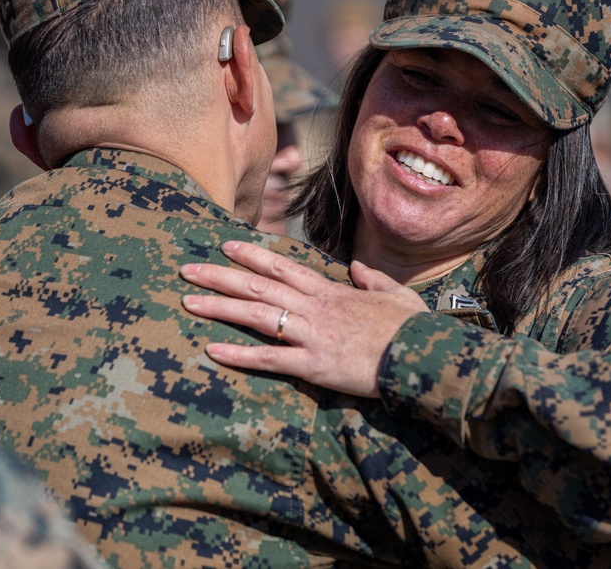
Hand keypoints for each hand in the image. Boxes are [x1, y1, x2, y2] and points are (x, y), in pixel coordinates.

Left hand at [180, 241, 428, 397]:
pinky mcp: (314, 365)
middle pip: (259, 287)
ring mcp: (312, 335)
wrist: (422, 356)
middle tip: (188, 270)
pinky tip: (213, 350)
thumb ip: (372, 279)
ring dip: (220, 307)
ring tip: (187, 302)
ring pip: (257, 316)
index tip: (226, 244)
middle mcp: (315, 308)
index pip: (283, 267)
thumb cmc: (411, 328)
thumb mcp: (395, 294)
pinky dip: (240, 354)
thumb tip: (357, 268)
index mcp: (332, 291)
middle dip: (221, 277)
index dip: (252, 255)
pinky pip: (270, 359)